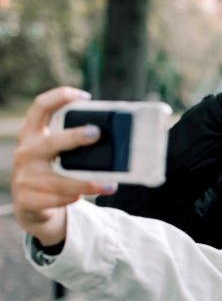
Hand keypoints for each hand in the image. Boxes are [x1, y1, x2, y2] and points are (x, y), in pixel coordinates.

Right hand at [13, 87, 116, 245]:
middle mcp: (25, 153)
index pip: (40, 108)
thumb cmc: (52, 173)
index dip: (58, 97)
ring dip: (86, 182)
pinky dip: (72, 198)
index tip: (83, 95)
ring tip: (109, 185)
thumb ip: (75, 146)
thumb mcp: (57, 156)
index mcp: (32, 135)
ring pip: (58, 180)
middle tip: (97, 133)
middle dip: (74, 137)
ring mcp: (24, 177)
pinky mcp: (27, 199)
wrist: (30, 206)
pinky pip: (55, 199)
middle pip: (51, 143)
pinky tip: (84, 197)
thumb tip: (118, 138)